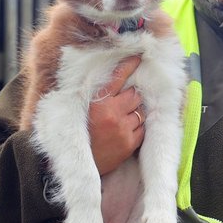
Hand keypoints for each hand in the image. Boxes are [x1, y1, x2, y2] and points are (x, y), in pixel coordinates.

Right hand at [88, 56, 144, 175]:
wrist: (80, 164)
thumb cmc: (80, 135)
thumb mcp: (83, 111)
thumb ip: (99, 97)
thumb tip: (116, 84)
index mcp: (97, 103)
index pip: (118, 78)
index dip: (129, 65)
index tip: (138, 58)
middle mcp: (112, 113)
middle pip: (134, 95)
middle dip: (131, 97)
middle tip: (123, 104)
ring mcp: (123, 129)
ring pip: (140, 111)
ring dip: (135, 113)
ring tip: (123, 119)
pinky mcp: (129, 143)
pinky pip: (142, 129)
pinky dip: (137, 128)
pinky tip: (126, 131)